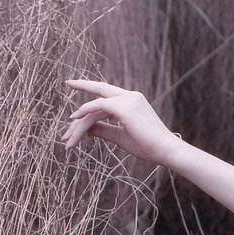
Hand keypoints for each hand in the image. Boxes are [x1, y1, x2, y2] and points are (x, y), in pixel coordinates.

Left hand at [61, 79, 181, 166]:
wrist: (165, 151)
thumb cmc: (148, 147)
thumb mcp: (121, 137)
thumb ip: (103, 130)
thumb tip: (86, 128)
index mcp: (132, 101)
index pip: (107, 97)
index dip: (92, 98)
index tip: (78, 98)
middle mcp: (130, 96)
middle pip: (100, 91)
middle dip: (83, 85)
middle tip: (68, 83)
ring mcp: (128, 100)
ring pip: (96, 105)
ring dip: (80, 121)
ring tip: (68, 138)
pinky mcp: (124, 107)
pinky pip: (99, 106)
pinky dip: (85, 112)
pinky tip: (74, 120)